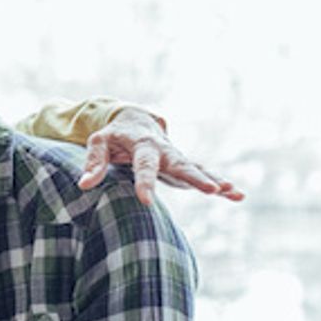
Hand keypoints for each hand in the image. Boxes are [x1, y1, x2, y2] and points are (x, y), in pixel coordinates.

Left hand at [79, 107, 244, 204]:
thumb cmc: (114, 134)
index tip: (146, 200)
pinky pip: (202, 174)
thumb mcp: (98, 142)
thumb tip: (84, 185)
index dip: (144, 182)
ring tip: (232, 191)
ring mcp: (176, 158)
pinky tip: (236, 195)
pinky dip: (219, 184)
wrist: (136, 120)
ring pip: (197, 169)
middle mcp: (164, 151)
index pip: (143, 165)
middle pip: (181, 165)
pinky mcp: (182, 166)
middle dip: (195, 177)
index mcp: (142, 145)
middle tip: (211, 189)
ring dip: (214, 180)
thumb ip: (93, 162)